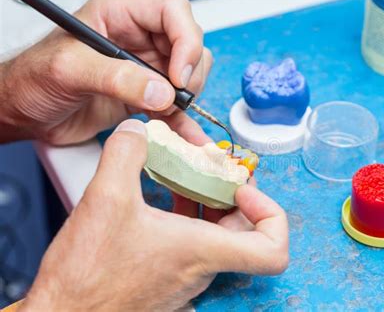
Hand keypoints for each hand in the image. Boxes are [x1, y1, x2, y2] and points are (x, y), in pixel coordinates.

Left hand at [0, 0, 210, 143]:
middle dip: (189, 72)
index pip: (171, 10)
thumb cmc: (33, 78)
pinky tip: (186, 135)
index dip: (184, 39)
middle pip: (187, 43)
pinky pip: (174, 105)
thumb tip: (160, 91)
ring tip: (168, 113)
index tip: (178, 74)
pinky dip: (182, 121)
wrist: (25, 113)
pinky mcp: (143, 96)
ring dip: (186, 97)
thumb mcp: (69, 70)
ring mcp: (143, 68)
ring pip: (187, 74)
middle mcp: (136, 37)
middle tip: (175, 97)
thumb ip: (117, 78)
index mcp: (119, 13)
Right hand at [19, 119, 288, 310]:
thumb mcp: (105, 199)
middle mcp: (200, 268)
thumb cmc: (88, 277)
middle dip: (233, 193)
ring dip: (209, 202)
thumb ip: (126, 153)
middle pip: (244, 231)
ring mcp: (185, 277)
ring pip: (217, 236)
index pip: (272, 250)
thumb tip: (137, 130)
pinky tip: (165, 197)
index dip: (270, 214)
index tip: (243, 189)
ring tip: (189, 175)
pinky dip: (189, 216)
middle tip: (215, 169)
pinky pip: (193, 243)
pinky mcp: (166, 277)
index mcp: (202, 252)